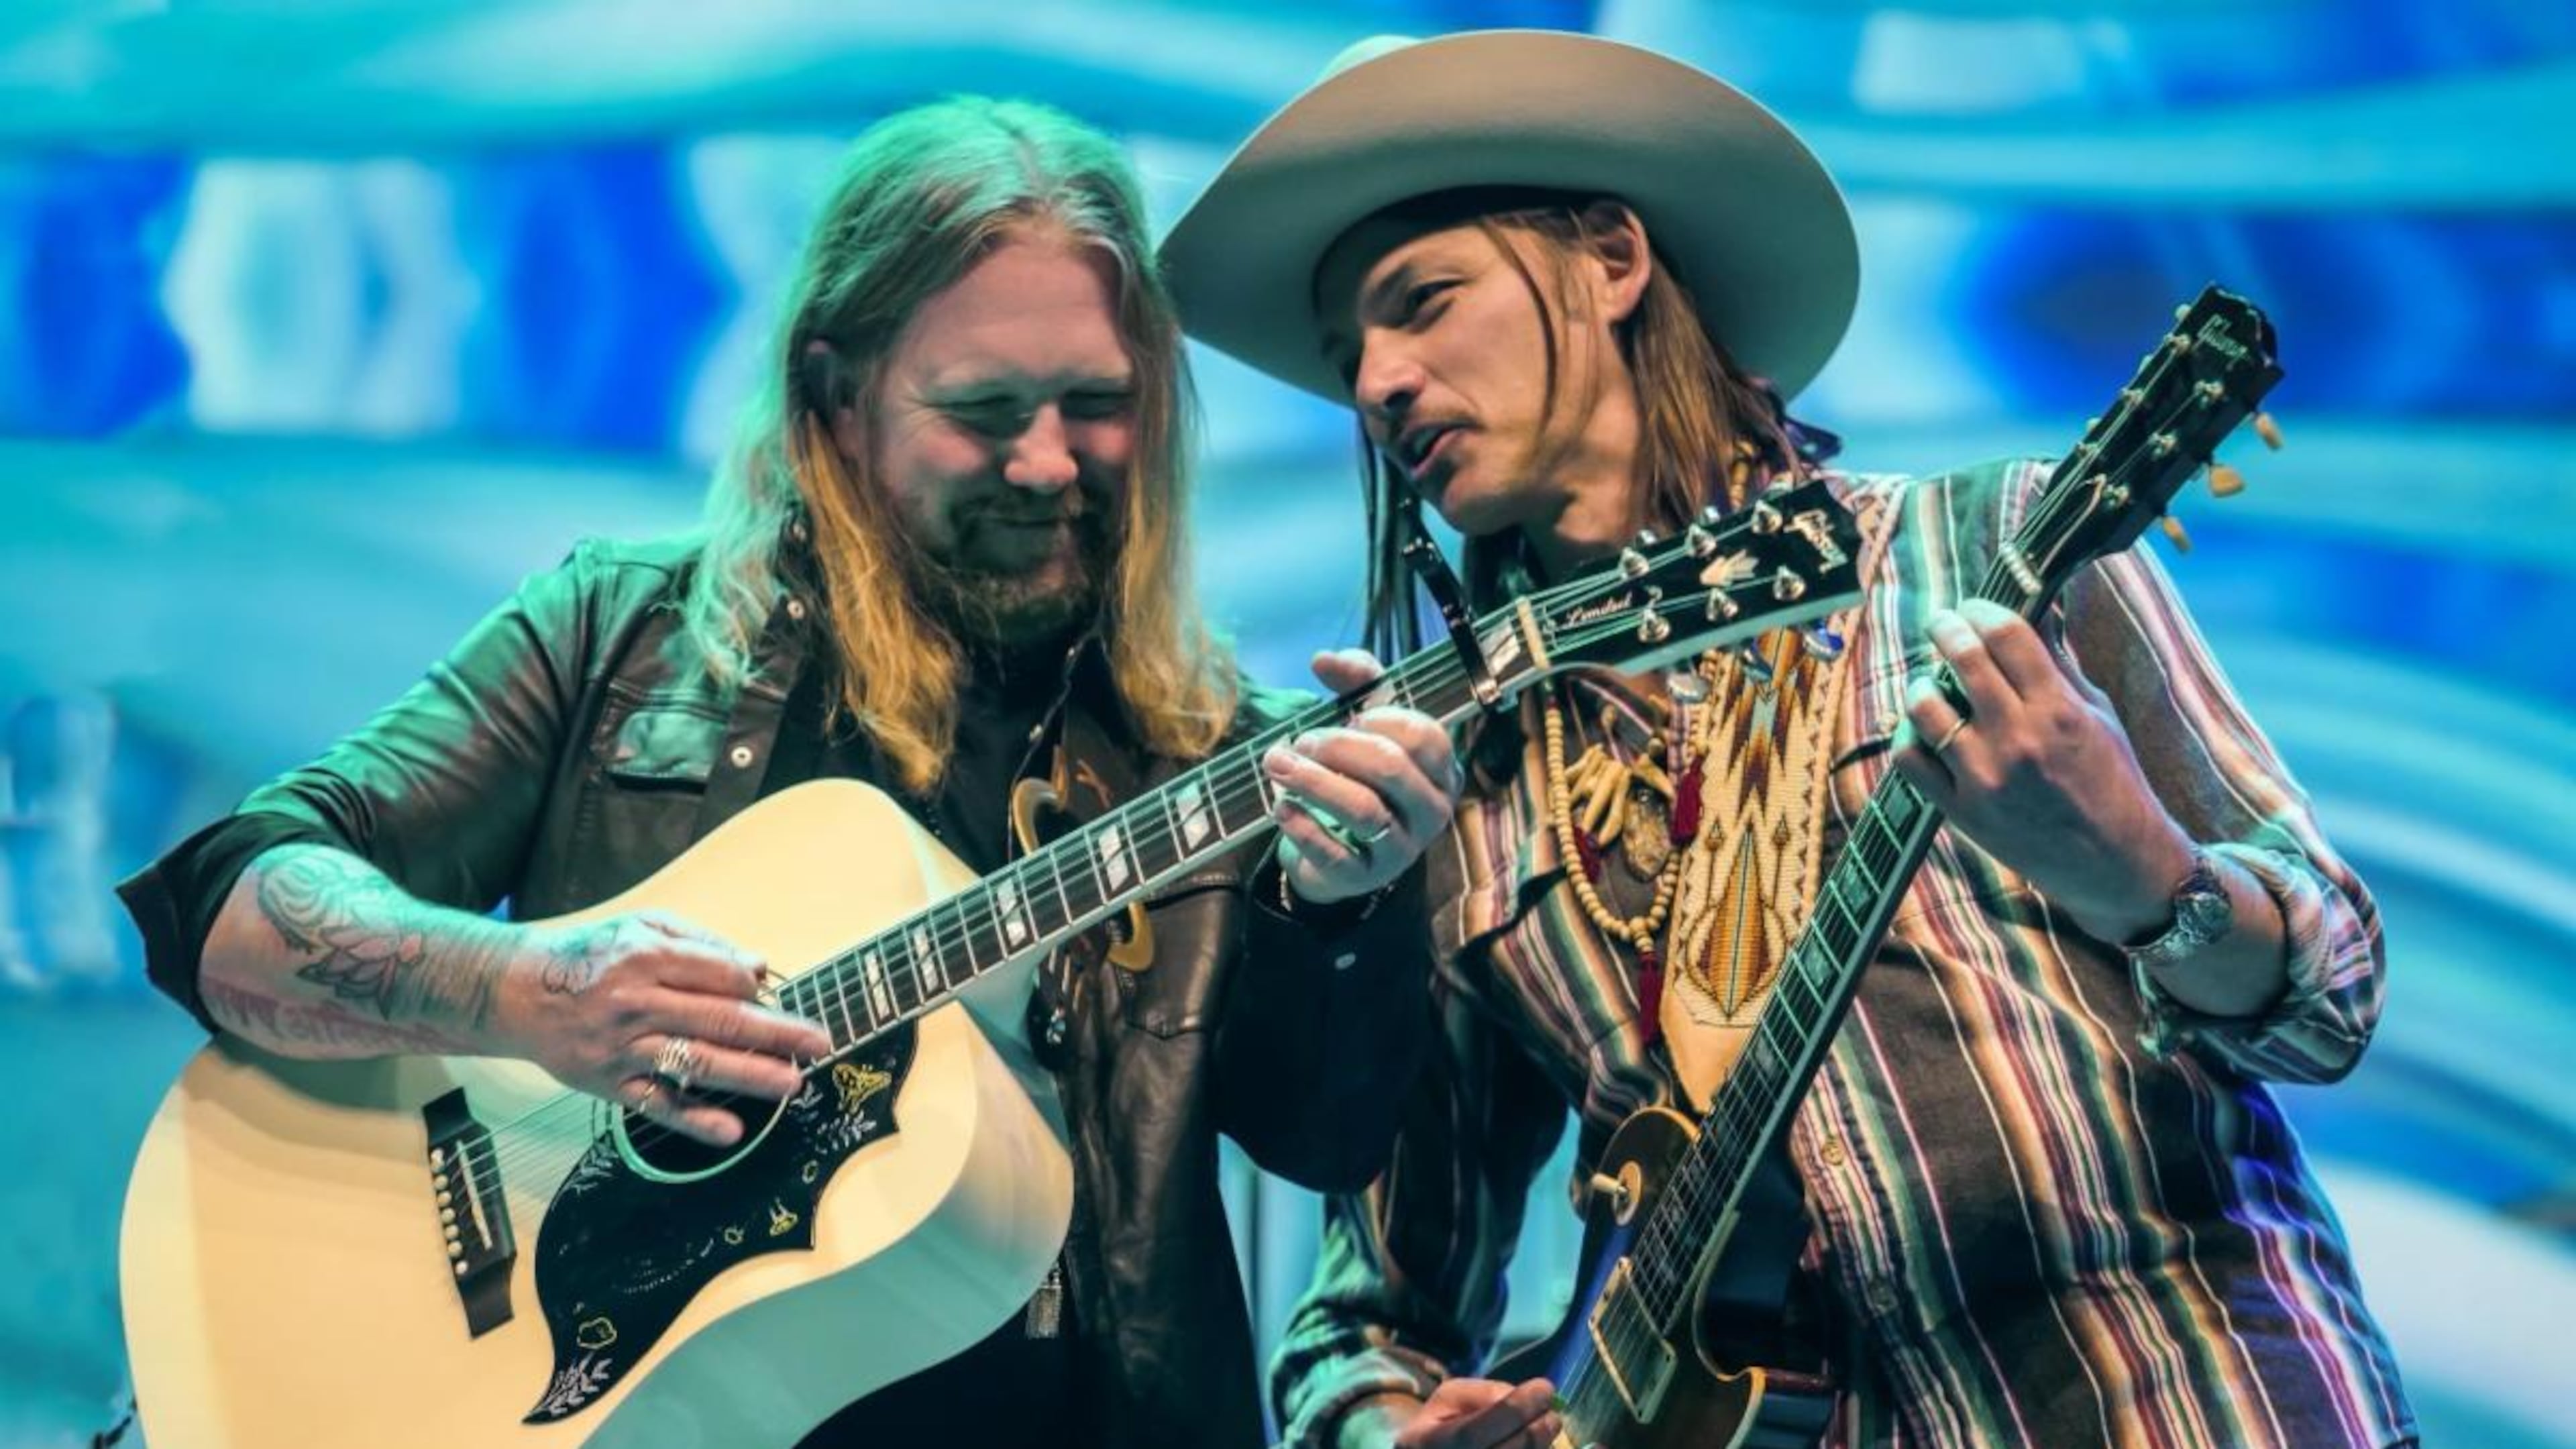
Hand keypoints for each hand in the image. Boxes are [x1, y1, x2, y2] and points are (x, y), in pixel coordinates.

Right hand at [493, 910, 834, 1146]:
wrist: (519, 991)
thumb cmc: (592, 954)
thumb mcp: (642, 926)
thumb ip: (701, 943)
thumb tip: (757, 966)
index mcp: (646, 957)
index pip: (719, 973)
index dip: (754, 985)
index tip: (775, 994)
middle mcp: (636, 1003)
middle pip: (718, 1019)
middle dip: (776, 1033)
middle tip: (819, 1043)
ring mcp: (623, 1048)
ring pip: (696, 1063)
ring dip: (749, 1075)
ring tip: (792, 1084)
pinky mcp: (610, 1083)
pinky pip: (657, 1105)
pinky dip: (694, 1120)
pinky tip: (732, 1131)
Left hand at [1265, 648, 1462, 906]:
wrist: (1340, 852)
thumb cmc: (1359, 777)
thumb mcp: (1365, 726)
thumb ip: (1354, 684)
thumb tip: (1323, 659)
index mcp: (1440, 769)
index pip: (1424, 736)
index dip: (1382, 718)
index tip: (1347, 716)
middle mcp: (1431, 811)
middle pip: (1391, 769)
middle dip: (1339, 747)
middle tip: (1300, 740)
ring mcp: (1402, 849)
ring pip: (1364, 810)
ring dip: (1314, 782)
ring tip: (1276, 764)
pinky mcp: (1364, 878)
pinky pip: (1336, 853)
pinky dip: (1304, 827)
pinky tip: (1279, 807)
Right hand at [1353, 1377, 1559, 1448]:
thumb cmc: (1444, 1424)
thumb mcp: (1451, 1397)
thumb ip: (1483, 1393)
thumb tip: (1519, 1398)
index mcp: (1426, 1443)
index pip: (1472, 1433)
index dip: (1512, 1411)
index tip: (1544, 1388)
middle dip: (1534, 1431)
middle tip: (1553, 1413)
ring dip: (1538, 1446)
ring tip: (1547, 1426)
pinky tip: (1535, 1444)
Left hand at [1891, 600, 2194, 942]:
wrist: (2114, 862)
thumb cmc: (2112, 781)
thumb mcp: (2097, 713)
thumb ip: (2059, 663)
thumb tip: (2035, 610)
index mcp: (2059, 710)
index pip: (2006, 634)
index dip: (1982, 609)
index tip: (1973, 606)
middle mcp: (2018, 739)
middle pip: (1962, 659)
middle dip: (1946, 628)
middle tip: (1942, 624)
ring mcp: (1984, 777)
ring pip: (1924, 707)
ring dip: (1923, 683)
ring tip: (1933, 682)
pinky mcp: (1961, 811)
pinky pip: (1910, 760)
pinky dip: (1909, 736)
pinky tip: (1924, 729)